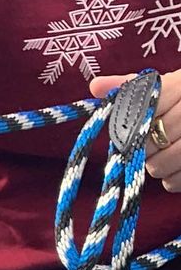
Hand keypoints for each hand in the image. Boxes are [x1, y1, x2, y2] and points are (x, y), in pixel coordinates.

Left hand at [91, 69, 180, 190]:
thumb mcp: (167, 87)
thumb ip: (134, 88)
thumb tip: (95, 86)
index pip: (144, 108)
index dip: (133, 123)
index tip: (133, 126)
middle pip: (148, 142)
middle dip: (142, 147)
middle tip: (152, 140)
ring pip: (158, 166)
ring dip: (155, 164)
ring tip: (166, 151)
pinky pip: (172, 183)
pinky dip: (171, 179)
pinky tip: (178, 164)